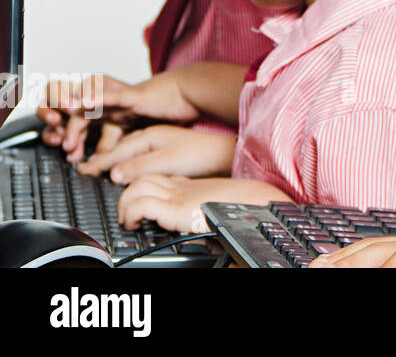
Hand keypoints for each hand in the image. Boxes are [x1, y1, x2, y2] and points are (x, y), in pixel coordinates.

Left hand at [41, 72, 199, 161]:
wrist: (190, 94)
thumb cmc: (171, 114)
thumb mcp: (142, 138)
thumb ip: (123, 150)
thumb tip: (105, 168)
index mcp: (113, 116)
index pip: (83, 127)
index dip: (74, 141)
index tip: (74, 161)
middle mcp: (113, 107)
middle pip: (79, 118)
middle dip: (69, 136)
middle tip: (70, 155)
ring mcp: (121, 101)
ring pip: (88, 108)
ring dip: (74, 124)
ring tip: (70, 143)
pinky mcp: (133, 95)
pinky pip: (111, 96)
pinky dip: (96, 99)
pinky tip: (84, 104)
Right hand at [76, 126, 236, 182]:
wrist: (222, 150)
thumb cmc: (198, 154)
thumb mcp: (167, 161)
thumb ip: (139, 166)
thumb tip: (114, 174)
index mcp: (148, 137)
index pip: (116, 152)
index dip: (98, 163)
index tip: (82, 171)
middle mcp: (150, 134)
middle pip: (118, 147)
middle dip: (100, 158)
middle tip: (83, 168)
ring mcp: (158, 137)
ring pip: (127, 146)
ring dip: (112, 156)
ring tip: (100, 165)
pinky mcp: (166, 144)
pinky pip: (138, 148)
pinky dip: (126, 155)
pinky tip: (127, 161)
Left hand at [117, 174, 290, 233]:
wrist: (254, 203)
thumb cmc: (243, 208)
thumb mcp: (218, 208)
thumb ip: (205, 213)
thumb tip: (205, 234)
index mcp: (192, 186)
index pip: (160, 179)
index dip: (145, 189)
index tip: (140, 205)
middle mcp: (181, 187)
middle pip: (144, 177)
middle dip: (127, 194)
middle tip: (127, 213)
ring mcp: (176, 195)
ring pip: (136, 186)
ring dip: (125, 204)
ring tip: (127, 220)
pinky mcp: (173, 207)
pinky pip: (140, 205)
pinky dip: (130, 214)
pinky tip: (134, 225)